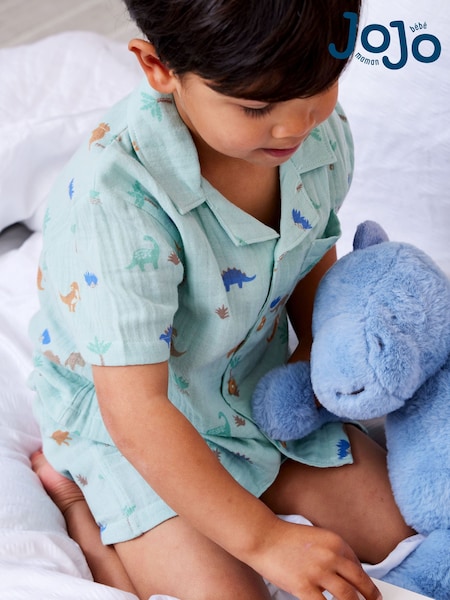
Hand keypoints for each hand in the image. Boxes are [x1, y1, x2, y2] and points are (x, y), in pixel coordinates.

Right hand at [248, 519, 381, 599]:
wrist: (263, 536)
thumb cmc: (285, 538)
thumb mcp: (316, 538)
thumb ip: (332, 553)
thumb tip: (346, 575)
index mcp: (335, 542)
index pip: (358, 566)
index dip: (366, 582)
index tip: (371, 592)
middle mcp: (331, 556)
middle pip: (359, 582)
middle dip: (370, 597)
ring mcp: (318, 572)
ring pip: (347, 597)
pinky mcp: (304, 586)